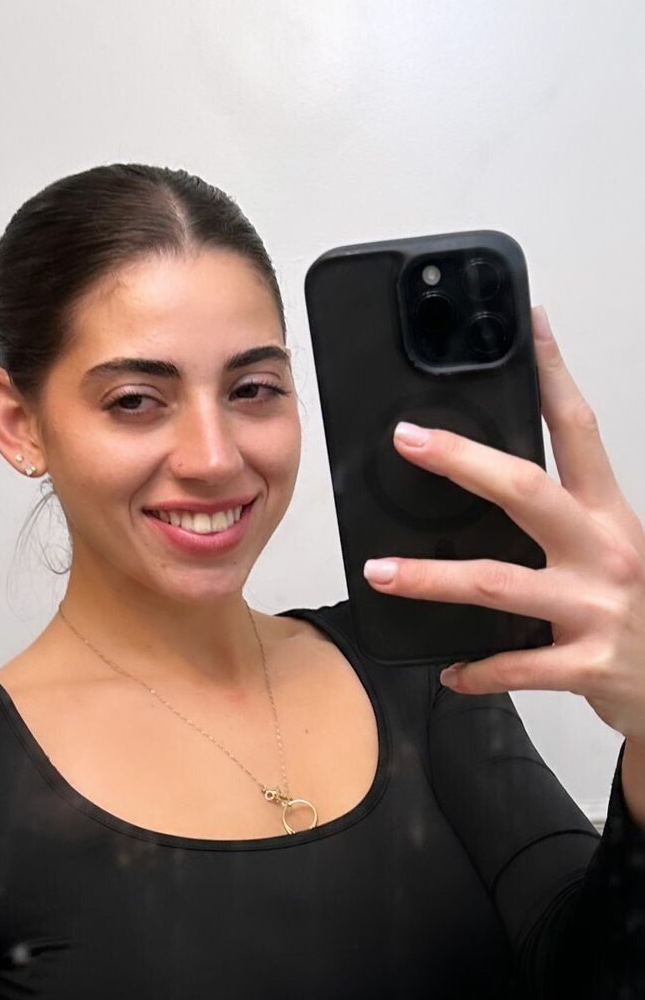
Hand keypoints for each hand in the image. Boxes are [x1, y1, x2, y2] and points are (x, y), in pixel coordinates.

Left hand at [363, 305, 644, 745]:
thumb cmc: (639, 612)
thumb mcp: (613, 550)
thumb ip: (564, 519)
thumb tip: (491, 483)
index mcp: (610, 514)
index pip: (581, 429)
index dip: (555, 376)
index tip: (530, 328)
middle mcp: (605, 550)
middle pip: (527, 490)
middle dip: (462, 462)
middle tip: (409, 440)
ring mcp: (596, 608)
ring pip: (497, 583)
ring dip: (431, 577)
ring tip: (381, 572)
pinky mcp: (586, 665)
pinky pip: (515, 666)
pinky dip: (476, 670)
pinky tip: (449, 670)